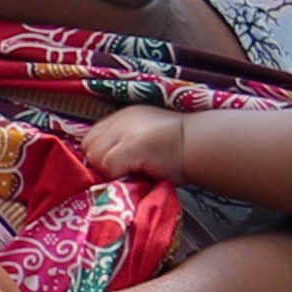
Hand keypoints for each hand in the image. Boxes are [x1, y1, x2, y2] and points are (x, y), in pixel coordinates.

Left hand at [76, 104, 191, 179]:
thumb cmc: (179, 150)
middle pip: (89, 147)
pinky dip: (119, 175)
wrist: (201, 145)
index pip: (91, 137)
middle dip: (100, 164)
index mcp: (124, 116)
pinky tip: (137, 173)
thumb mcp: (146, 140)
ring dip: (109, 171)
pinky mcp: (131, 145)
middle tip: (121, 173)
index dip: (97, 155)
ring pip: (96, 158)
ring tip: (131, 173)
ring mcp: (125, 131)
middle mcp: (121, 119)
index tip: (111, 168)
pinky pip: (109, 166)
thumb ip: (123, 146)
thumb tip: (102, 167)